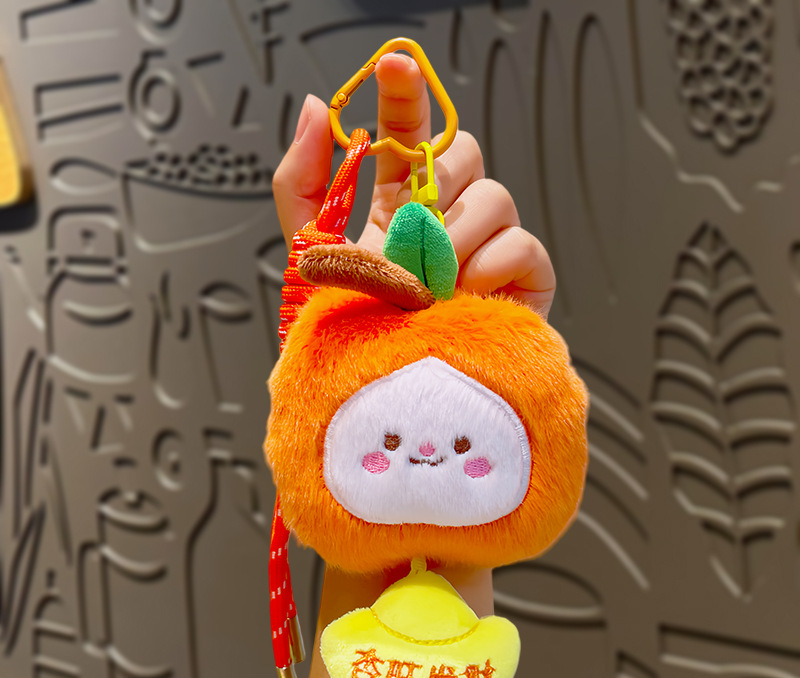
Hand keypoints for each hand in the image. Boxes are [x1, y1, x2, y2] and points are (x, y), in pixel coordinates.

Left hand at [273, 53, 555, 317]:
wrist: (390, 392)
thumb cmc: (355, 328)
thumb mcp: (312, 254)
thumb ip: (303, 181)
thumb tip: (314, 107)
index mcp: (400, 204)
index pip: (411, 133)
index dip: (406, 93)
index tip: (392, 65)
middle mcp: (449, 217)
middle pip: (464, 153)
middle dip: (434, 189)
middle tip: (406, 238)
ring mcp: (489, 245)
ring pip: (494, 196)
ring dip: (452, 243)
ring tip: (428, 286)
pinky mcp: (524, 276)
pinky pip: (521, 243)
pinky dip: (487, 270)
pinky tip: (462, 298)